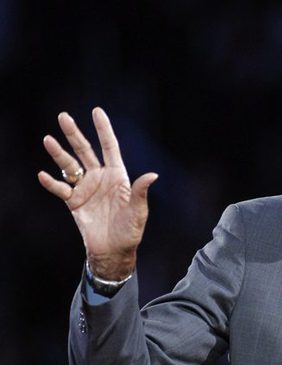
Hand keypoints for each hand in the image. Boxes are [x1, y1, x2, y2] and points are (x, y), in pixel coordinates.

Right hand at [38, 107, 157, 279]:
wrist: (114, 250)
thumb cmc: (130, 230)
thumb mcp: (138, 211)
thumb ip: (140, 191)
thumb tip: (152, 175)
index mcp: (118, 176)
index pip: (109, 147)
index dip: (103, 130)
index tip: (97, 111)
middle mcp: (100, 178)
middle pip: (85, 151)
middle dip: (74, 134)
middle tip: (63, 116)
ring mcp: (86, 188)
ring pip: (70, 166)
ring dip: (59, 154)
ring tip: (48, 139)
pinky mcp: (74, 202)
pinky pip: (60, 189)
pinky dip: (51, 183)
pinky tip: (43, 175)